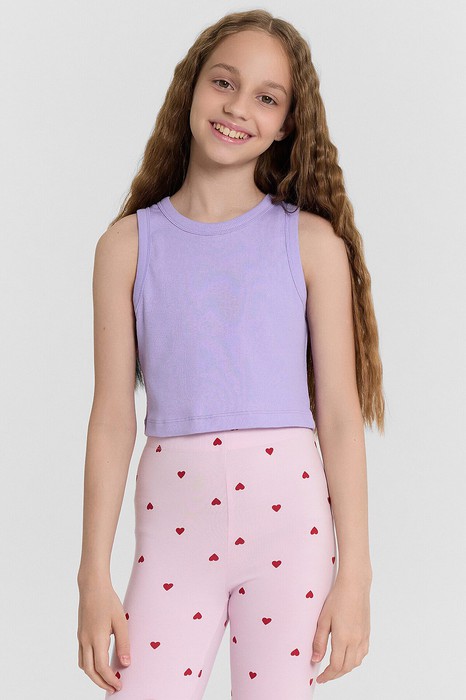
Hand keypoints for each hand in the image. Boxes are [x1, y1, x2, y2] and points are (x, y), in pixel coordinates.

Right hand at [77, 579, 130, 693]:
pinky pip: (82, 656)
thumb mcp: (121, 621)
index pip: (101, 667)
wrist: (92, 586)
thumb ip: (123, 643)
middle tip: (113, 688)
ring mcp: (81, 637)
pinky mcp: (80, 633)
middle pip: (90, 671)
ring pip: (83, 665)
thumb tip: (126, 664)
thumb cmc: (108, 600)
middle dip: (101, 683)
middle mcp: (85, 640)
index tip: (119, 685)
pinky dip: (89, 665)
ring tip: (107, 678)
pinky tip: (99, 663)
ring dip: (93, 676)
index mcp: (97, 638)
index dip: (110, 679)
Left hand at [311, 572, 370, 683]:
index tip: (320, 678)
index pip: (336, 666)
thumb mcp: (323, 619)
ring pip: (356, 662)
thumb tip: (315, 659)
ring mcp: (363, 637)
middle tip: (325, 676)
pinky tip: (348, 655)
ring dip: (345, 668)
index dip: (327, 675)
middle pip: (346, 667)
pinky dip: (355, 660)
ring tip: (334, 667)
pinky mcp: (367, 632)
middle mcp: (356, 641)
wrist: (355, 585)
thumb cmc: (337, 598)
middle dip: (335, 675)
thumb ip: (319, 641)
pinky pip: (363, 653)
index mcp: (343, 638)